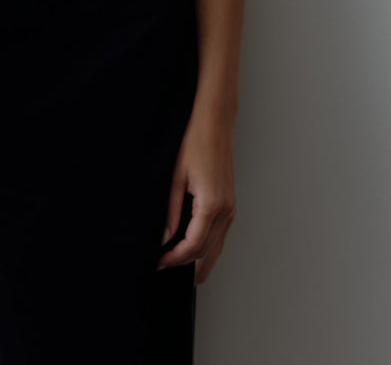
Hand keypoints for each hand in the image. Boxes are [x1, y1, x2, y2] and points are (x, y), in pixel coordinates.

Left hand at [156, 107, 236, 284]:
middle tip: (165, 268)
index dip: (174, 259)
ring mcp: (231, 208)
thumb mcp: (175, 176)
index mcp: (212, 204)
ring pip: (217, 248)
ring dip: (199, 261)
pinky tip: (194, 250)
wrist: (214, 123)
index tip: (159, 262)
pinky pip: (221, 236)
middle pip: (207, 253)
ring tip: (177, 266)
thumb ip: (171, 211)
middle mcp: (226, 210)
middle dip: (186, 267)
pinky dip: (208, 248)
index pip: (193, 246)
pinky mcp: (230, 204)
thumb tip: (165, 237)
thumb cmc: (195, 142)